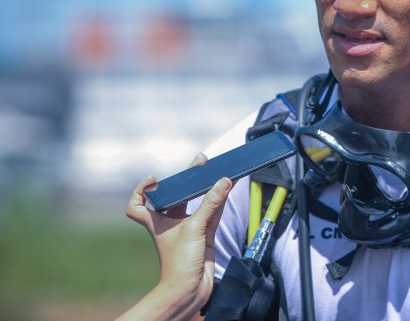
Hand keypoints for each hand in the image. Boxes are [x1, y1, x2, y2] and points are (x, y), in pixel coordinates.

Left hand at [118, 154, 231, 320]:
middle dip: (187, 180)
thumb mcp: (194, 228)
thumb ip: (211, 204)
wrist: (188, 290)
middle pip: (176, 196)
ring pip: (198, 202)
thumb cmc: (179, 262)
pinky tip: (228, 188)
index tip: (156, 179)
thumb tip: (224, 181)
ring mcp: (188, 229)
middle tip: (200, 163)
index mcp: (157, 221)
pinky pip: (213, 212)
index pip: (138, 205)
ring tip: (218, 171)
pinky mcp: (204, 235)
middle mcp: (171, 224)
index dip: (142, 190)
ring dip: (207, 188)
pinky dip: (220, 201)